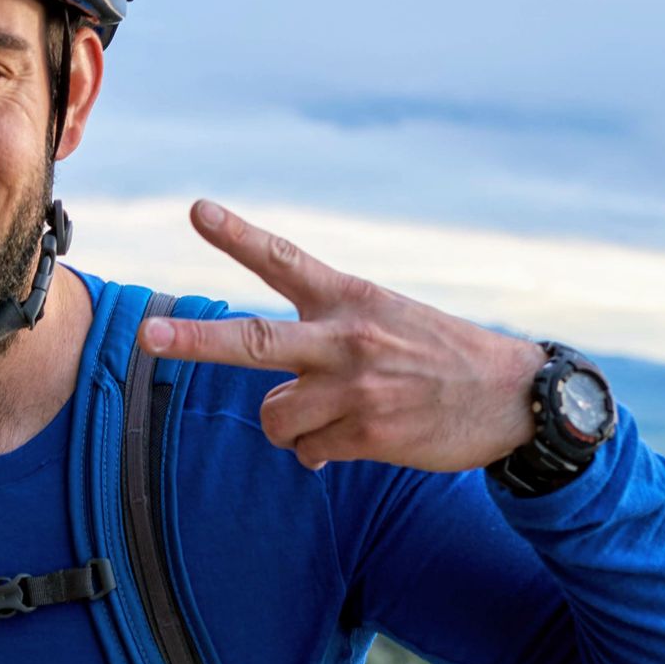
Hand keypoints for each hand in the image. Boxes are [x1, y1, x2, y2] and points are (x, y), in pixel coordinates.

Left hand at [139, 200, 545, 472]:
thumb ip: (329, 334)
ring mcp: (357, 388)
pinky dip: (318, 451)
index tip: (197, 212)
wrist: (516, 396)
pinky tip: (355, 438)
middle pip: (253, 341)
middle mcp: (347, 339)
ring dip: (288, 426)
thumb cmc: (442, 355)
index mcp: (350, 298)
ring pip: (275, 417)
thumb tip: (279, 392)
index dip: (237, 236)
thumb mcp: (388, 318)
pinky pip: (308, 451)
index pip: (283, 260)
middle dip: (194, 341)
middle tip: (148, 335)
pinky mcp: (370, 433)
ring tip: (327, 417)